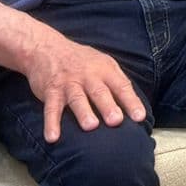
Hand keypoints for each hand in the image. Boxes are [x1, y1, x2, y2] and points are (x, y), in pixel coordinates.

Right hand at [22, 30, 147, 142]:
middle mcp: (87, 76)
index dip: (131, 102)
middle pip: (99, 92)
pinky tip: (52, 137)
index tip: (139, 117)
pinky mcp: (50, 91)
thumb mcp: (103, 63)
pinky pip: (51, 108)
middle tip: (116, 120)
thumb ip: (117, 83)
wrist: (46, 47)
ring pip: (77, 99)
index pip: (121, 86)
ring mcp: (68, 83)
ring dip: (83, 113)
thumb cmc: (81, 60)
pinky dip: (51, 123)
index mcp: (104, 70)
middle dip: (108, 106)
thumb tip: (134, 107)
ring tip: (90, 126)